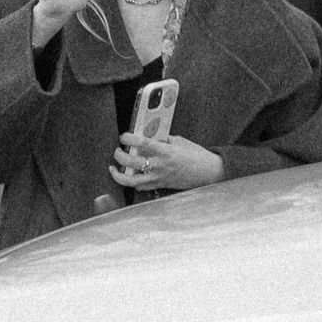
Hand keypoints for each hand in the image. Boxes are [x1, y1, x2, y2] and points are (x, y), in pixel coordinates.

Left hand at [109, 129, 223, 197]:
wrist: (208, 172)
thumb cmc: (196, 155)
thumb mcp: (179, 141)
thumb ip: (162, 139)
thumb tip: (148, 135)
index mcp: (165, 151)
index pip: (142, 144)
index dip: (129, 139)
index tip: (123, 136)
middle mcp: (160, 166)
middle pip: (131, 163)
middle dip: (119, 156)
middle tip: (117, 151)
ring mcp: (158, 178)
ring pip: (131, 181)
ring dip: (118, 175)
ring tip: (114, 168)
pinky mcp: (160, 185)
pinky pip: (141, 186)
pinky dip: (133, 182)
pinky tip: (130, 175)